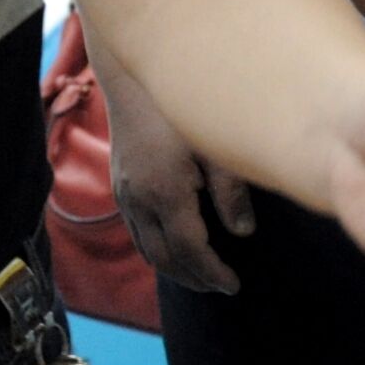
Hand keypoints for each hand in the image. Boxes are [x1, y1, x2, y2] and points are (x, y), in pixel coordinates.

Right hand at [100, 41, 249, 294]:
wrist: (133, 76)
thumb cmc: (178, 105)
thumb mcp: (216, 145)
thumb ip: (231, 191)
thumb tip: (243, 232)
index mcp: (166, 191)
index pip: (190, 250)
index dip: (212, 272)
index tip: (233, 285)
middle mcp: (139, 199)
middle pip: (165, 258)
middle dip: (193, 278)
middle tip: (221, 287)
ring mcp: (125, 193)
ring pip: (146, 248)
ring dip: (173, 268)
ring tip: (201, 275)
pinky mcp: (120, 185)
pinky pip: (137, 231)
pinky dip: (157, 248)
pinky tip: (176, 245)